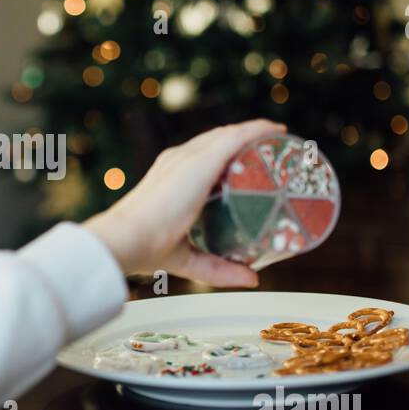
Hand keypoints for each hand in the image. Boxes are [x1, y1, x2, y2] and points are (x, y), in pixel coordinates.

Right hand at [83, 119, 286, 287]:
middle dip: (245, 142)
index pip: (203, 156)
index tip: (249, 162)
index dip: (227, 155)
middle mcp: (179, 159)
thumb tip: (252, 279)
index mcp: (171, 176)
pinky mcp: (202, 159)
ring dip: (256, 133)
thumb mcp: (189, 258)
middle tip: (272, 154)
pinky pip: (238, 136)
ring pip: (230, 134)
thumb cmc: (147, 248)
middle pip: (219, 140)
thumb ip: (219, 268)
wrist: (128, 238)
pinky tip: (278, 130)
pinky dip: (259, 130)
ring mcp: (190, 156)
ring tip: (280, 138)